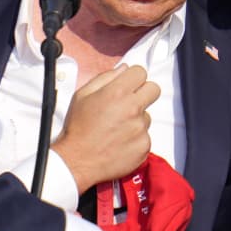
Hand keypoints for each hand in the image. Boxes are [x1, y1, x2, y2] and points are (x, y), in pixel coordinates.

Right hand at [52, 65, 157, 191]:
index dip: (133, 78)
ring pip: (147, 116)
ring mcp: (140, 129)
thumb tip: (123, 70)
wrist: (77, 160)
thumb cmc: (78, 129)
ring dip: (136, 120)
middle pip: (154, 90)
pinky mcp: (144, 146)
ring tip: (116, 129)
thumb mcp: (82, 95)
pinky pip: (146, 136)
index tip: (128, 86)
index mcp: (117, 92)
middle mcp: (132, 109)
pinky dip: (135, 139)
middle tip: (129, 103)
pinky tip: (119, 142)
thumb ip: (105, 78)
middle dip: (143, 93)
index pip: (141, 72)